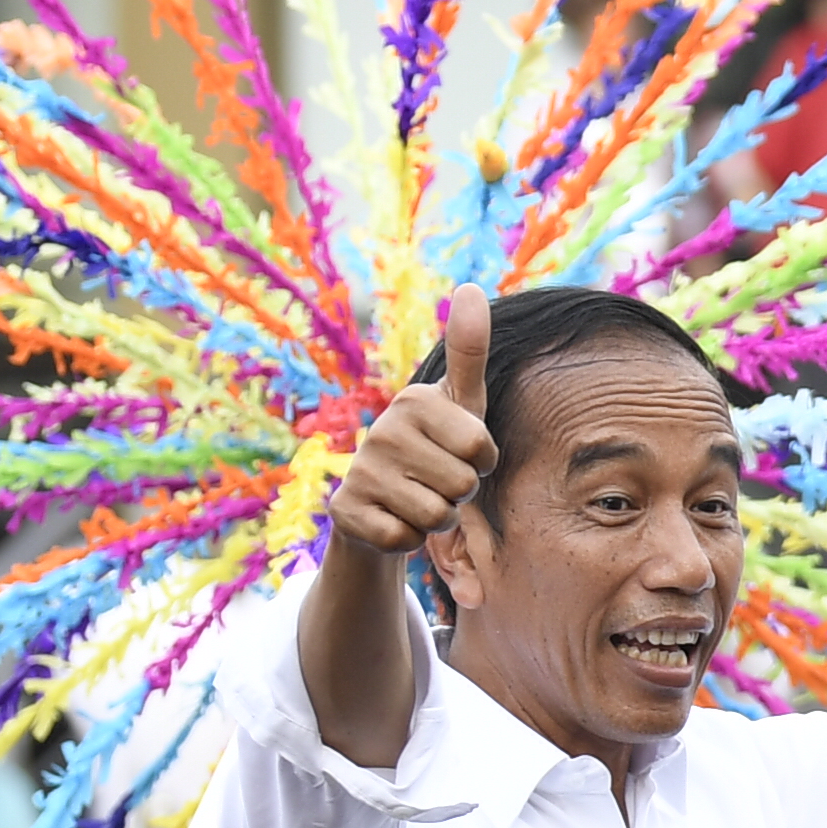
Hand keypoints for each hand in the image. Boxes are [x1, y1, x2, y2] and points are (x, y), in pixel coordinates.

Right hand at [328, 284, 496, 557]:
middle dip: (459, 494)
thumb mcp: (461, 403)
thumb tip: (472, 287)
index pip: (482, 452)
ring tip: (418, 499)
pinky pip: (404, 540)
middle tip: (438, 480)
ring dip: (437, 518)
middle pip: (462, 486)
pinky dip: (408, 539)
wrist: (380, 500)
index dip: (481, 463)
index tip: (461, 453)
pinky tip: (394, 519)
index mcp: (415, 400)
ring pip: (435, 516)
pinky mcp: (344, 510)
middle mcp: (381, 429)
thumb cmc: (436, 446)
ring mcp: (359, 470)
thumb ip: (469, 351)